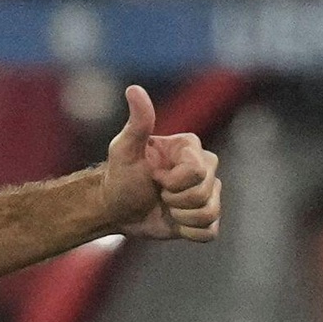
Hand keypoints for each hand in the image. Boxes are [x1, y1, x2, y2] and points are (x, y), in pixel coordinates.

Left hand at [101, 85, 221, 241]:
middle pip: (205, 194)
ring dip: (180, 216)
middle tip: (157, 193)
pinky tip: (173, 222)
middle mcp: (206, 169)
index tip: (153, 177)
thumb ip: (138, 122)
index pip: (197, 172)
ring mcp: (208, 193)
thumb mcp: (124, 149)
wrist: (114, 208)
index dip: (172, 181)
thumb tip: (134, 89)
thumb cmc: (118, 177)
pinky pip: (209, 232)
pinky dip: (188, 232)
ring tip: (164, 206)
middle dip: (175, 199)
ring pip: (208, 214)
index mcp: (191, 149)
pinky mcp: (204, 217)